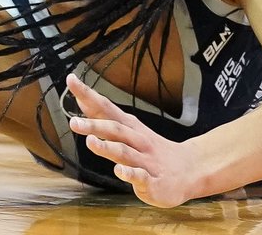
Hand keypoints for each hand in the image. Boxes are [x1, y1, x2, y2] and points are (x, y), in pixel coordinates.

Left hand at [66, 74, 197, 207]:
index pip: (106, 108)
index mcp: (130, 128)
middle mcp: (137, 141)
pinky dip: (129, 173)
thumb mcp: (130, 132)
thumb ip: (105, 120)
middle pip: (115, 130)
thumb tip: (82, 102)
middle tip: (74, 122)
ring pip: (125, 152)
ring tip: (91, 142)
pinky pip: (140, 176)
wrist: (189, 170)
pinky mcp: (152, 181)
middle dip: (94, 125)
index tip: (71, 81)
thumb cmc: (152, 151)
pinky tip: (119, 171)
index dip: (88, 96)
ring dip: (107, 147)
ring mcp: (145, 161)